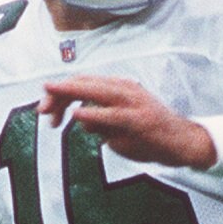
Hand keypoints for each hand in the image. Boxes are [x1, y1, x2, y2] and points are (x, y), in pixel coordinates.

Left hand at [37, 75, 216, 168]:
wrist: (180, 141)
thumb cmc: (149, 130)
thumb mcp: (122, 118)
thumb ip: (100, 116)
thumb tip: (78, 117)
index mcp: (120, 86)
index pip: (85, 82)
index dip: (61, 91)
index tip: (47, 107)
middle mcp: (124, 90)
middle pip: (85, 83)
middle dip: (59, 92)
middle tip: (41, 108)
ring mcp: (131, 104)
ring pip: (95, 94)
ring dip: (69, 99)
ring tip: (52, 113)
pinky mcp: (136, 121)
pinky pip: (110, 116)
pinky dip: (92, 115)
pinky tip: (78, 117)